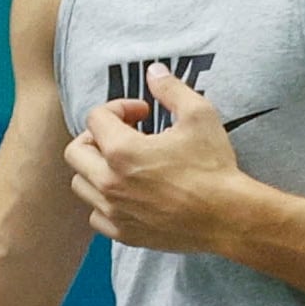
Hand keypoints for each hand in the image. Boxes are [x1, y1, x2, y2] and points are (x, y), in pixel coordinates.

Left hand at [61, 65, 257, 252]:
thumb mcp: (199, 115)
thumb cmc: (214, 167)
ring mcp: (115, 212)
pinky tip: (128, 193)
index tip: (142, 113)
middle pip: (76, 152)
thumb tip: (154, 71)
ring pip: (81, 185)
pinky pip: (96, 216)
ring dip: (96, 169)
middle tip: (123, 136)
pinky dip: (104, 202)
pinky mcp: (124, 234)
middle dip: (96, 137)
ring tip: (123, 164)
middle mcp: (110, 183)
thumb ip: (171, 89)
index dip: (118, 108)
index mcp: (122, 151)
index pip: (95, 118)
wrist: (228, 217)